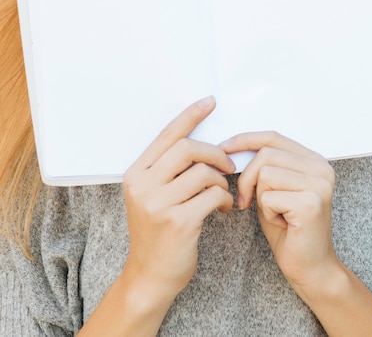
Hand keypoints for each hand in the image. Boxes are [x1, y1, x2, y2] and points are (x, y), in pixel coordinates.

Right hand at [123, 96, 234, 303]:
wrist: (149, 277)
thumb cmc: (157, 233)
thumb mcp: (152, 197)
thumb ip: (168, 170)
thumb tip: (201, 144)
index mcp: (136, 173)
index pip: (167, 135)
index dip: (190, 116)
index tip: (210, 102)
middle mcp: (143, 185)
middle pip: (187, 148)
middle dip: (214, 152)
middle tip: (228, 164)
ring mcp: (159, 204)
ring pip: (203, 172)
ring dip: (221, 180)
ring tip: (223, 193)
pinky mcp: (178, 222)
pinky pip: (212, 195)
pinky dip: (224, 198)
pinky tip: (222, 209)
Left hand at [221, 131, 336, 294]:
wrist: (310, 267)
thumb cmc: (289, 229)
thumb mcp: (272, 189)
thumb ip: (263, 166)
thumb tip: (230, 147)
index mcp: (314, 160)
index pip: (274, 137)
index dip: (246, 139)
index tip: (224, 147)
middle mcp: (321, 169)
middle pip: (266, 154)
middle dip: (247, 177)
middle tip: (247, 200)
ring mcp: (318, 185)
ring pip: (265, 174)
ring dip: (260, 197)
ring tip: (275, 213)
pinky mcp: (311, 203)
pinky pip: (268, 197)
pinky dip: (266, 212)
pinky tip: (282, 223)